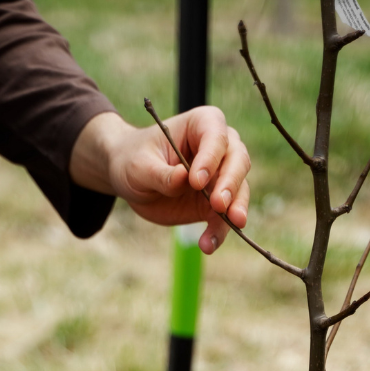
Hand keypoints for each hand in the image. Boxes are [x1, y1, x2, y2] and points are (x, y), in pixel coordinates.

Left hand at [70, 109, 250, 253]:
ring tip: (232, 225)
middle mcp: (219, 148)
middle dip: (231, 184)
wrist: (130, 179)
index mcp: (202, 125)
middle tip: (219, 205)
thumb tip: (183, 178)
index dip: (211, 157)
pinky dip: (219, 232)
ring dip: (235, 210)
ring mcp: (220, 177)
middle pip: (237, 162)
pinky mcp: (214, 204)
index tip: (196, 181)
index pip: (216, 136)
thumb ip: (161, 173)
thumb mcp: (139, 166)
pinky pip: (224, 219)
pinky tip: (208, 245)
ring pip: (239, 191)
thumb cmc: (133, 160)